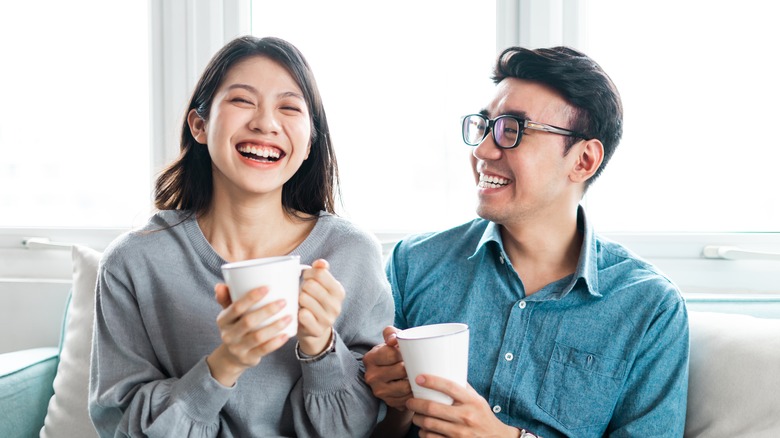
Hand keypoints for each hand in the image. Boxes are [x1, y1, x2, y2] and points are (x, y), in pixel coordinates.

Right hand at [207, 284, 291, 385]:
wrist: (231, 357)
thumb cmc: (235, 327)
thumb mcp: (229, 314)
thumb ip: (227, 298)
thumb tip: (220, 285)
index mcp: (223, 320)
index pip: (236, 307)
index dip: (251, 297)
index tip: (268, 287)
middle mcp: (228, 335)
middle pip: (248, 321)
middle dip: (267, 310)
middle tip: (283, 301)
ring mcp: (237, 348)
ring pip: (258, 337)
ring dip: (275, 326)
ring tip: (289, 316)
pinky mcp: (248, 358)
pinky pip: (263, 350)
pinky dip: (276, 342)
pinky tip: (287, 334)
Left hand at [297, 259, 344, 354]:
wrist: (315, 329)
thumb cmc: (314, 300)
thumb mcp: (321, 285)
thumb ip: (321, 270)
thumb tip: (320, 263)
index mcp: (339, 291)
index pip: (320, 273)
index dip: (308, 273)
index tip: (306, 279)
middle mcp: (336, 306)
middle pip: (310, 285)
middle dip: (302, 287)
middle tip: (303, 292)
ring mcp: (328, 319)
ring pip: (304, 299)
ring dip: (298, 299)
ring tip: (301, 304)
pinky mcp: (317, 330)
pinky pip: (303, 315)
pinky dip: (298, 313)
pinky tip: (299, 314)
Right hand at [364, 327, 413, 410]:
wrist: (390, 372)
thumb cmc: (393, 352)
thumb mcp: (390, 339)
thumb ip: (391, 333)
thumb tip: (394, 340)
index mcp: (370, 358)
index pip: (392, 354)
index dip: (405, 352)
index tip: (410, 351)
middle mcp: (371, 376)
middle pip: (400, 370)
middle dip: (411, 366)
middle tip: (418, 362)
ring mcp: (379, 391)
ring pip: (405, 387)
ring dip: (415, 381)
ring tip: (419, 374)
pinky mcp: (389, 402)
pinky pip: (407, 399)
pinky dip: (415, 393)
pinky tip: (417, 386)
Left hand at [406, 375, 520, 437]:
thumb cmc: (483, 417)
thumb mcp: (477, 400)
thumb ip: (463, 388)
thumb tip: (446, 370)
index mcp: (471, 402)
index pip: (449, 387)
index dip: (432, 381)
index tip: (418, 378)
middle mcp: (466, 417)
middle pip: (432, 408)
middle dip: (415, 404)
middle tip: (409, 401)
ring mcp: (460, 433)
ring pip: (428, 424)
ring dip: (417, 419)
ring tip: (415, 415)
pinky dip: (423, 433)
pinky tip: (423, 430)